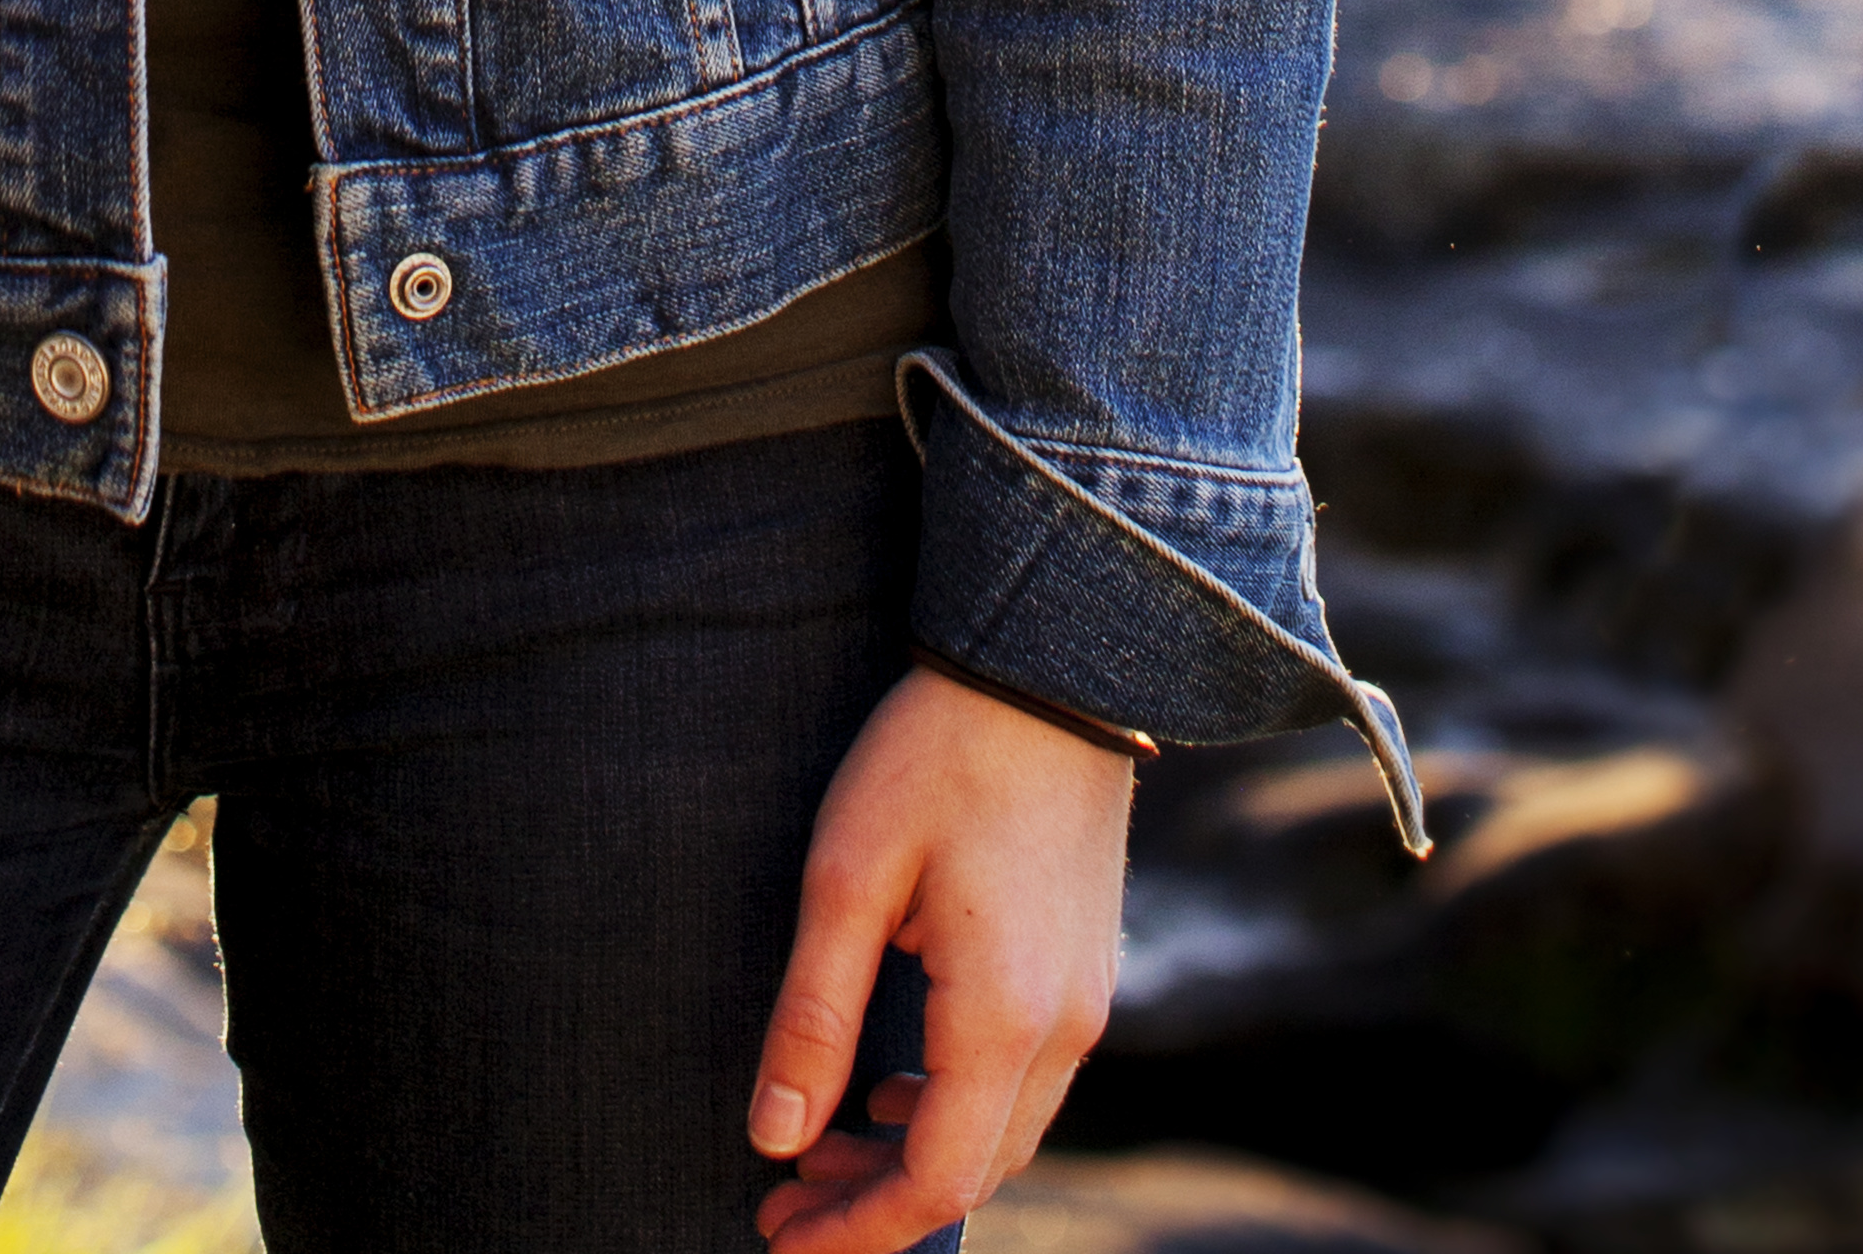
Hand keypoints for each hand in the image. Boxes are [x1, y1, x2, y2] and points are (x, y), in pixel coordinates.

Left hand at [750, 667, 1132, 1250]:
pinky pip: (1024, 1082)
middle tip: (781, 1194)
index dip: (857, 1230)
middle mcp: (1064, 1029)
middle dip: (874, 1200)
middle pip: (972, 1171)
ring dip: (914, 1154)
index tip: (778, 1236)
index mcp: (1004, 1016)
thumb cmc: (937, 753)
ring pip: (1001, 1132)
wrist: (1049, 666)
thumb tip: (775, 1136)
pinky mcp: (1086, 971)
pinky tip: (893, 1081)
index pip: (935, 1182)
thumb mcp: (849, 875)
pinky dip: (955, 1107)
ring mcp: (1087, 1002)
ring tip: (822, 1142)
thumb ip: (815, 1014)